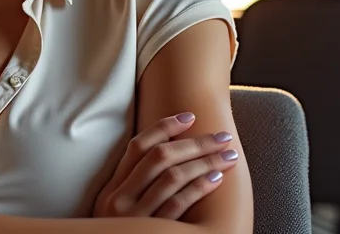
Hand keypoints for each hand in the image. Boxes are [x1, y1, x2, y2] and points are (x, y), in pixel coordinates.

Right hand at [93, 112, 240, 219]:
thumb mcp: (117, 211)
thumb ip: (133, 187)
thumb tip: (168, 154)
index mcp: (111, 187)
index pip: (138, 146)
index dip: (165, 127)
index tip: (190, 116)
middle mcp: (118, 199)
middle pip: (159, 158)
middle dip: (194, 143)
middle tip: (222, 137)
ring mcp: (133, 218)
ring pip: (171, 178)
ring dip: (204, 163)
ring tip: (227, 157)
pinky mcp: (150, 232)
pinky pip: (177, 206)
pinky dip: (197, 189)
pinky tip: (216, 180)